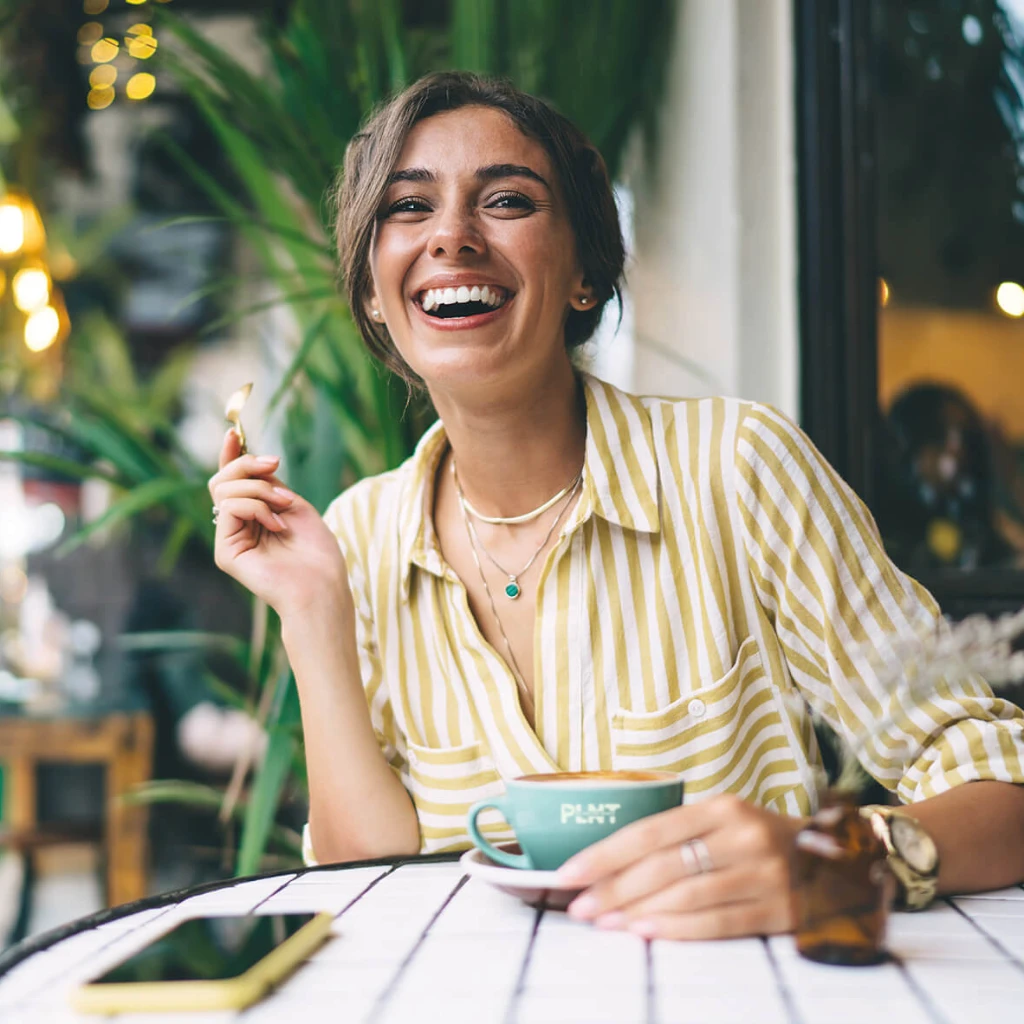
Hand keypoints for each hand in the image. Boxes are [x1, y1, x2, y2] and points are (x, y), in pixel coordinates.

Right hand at [208, 430, 349, 617]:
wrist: (322, 585)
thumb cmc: (316, 551)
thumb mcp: (293, 504)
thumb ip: (267, 484)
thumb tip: (246, 458)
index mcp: (254, 516)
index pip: (233, 482)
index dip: (231, 456)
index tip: (234, 433)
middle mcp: (237, 527)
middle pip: (222, 480)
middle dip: (247, 464)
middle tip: (275, 464)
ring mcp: (229, 540)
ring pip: (224, 491)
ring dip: (260, 489)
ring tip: (285, 506)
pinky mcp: (225, 552)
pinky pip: (229, 508)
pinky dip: (256, 507)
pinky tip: (277, 525)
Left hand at [557, 793, 803, 940]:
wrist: (837, 862)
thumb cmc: (761, 841)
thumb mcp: (724, 821)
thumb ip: (678, 837)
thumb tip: (609, 864)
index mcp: (722, 807)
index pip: (650, 830)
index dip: (606, 853)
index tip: (569, 872)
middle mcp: (743, 835)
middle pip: (663, 865)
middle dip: (613, 888)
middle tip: (579, 905)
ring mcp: (764, 873)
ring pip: (686, 895)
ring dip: (637, 911)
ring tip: (604, 922)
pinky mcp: (779, 910)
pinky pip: (718, 922)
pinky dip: (677, 929)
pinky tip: (646, 932)